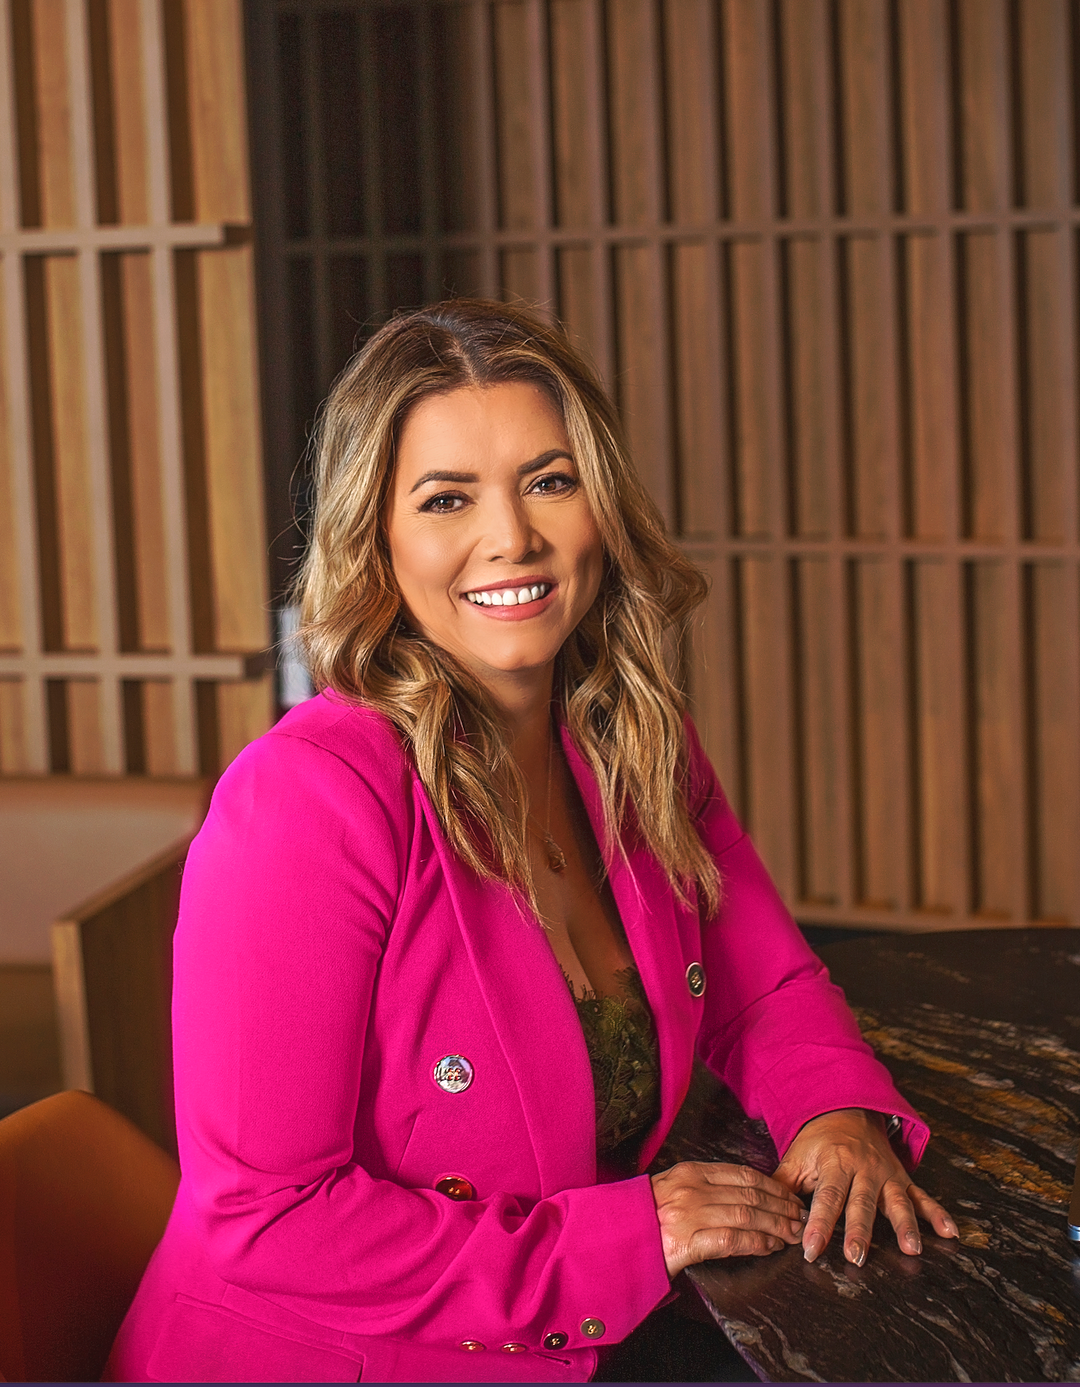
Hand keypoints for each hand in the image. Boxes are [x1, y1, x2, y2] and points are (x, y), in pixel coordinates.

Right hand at [650, 1161, 807, 1277]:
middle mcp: (692, 1189)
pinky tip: (769, 1247)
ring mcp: (689, 1214)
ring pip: (746, 1215)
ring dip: (775, 1225)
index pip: (743, 1174)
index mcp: (691, 1172)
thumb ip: (704, 1187)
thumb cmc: (645, 1216)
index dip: (772, 1186)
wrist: (614, 1237)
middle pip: (750, 1195)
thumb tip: (744, 1195)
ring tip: (791, 1234)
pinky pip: (732, 1240)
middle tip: (799, 1218)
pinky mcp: (686, 1242)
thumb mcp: (673, 1189)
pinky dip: (756, 1243)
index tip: (789, 1196)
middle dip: (781, 1206)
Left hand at [773, 1108, 957, 1265]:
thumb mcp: (797, 1156)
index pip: (826, 1197)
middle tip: (856, 1257)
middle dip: (860, 1231)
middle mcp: (863, 1169)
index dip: (818, 1224)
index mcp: (834, 1163)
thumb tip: (765, 1211)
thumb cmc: (817, 1140)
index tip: (810, 1248)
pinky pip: (922, 1197)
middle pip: (861, 1203)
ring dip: (905, 1225)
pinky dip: (937, 1214)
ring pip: (896, 1202)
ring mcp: (886, 1174)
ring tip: (911, 1248)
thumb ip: (782, 1184)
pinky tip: (950, 1232)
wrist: (847, 1108)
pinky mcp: (902, 1179)